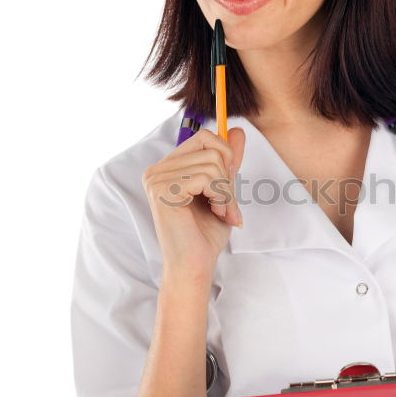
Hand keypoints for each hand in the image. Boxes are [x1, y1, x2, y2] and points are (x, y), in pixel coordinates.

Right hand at [142, 126, 245, 278]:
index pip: (204, 137)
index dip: (225, 157)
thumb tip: (238, 130)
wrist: (195, 265)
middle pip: (210, 147)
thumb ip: (227, 161)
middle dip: (228, 177)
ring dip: (226, 191)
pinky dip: (221, 196)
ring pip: (212, 163)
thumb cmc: (205, 234)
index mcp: (168, 167)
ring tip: (221, 212)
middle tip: (226, 204)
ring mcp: (157, 179)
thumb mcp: (222, 190)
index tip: (227, 186)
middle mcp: (157, 170)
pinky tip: (216, 212)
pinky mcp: (163, 190)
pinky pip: (206, 177)